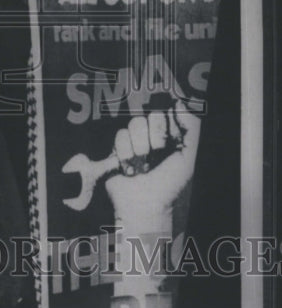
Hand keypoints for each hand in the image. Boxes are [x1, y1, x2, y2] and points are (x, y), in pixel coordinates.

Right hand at [105, 102, 200, 233]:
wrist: (145, 205)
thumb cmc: (170, 184)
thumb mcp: (187, 157)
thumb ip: (190, 128)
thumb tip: (178, 102)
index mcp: (171, 136)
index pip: (168, 113)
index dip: (168, 127)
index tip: (172, 143)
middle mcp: (152, 135)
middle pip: (151, 115)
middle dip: (155, 139)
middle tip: (157, 157)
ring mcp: (134, 140)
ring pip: (134, 123)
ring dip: (140, 149)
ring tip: (143, 166)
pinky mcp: (117, 148)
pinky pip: (120, 135)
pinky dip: (126, 154)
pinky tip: (130, 169)